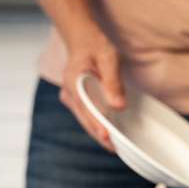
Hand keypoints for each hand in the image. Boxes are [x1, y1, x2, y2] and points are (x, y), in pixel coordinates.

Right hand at [59, 30, 124, 151]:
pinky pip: (87, 116)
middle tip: (116, 150)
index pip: (86, 109)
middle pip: (85, 120)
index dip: (97, 125)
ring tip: (115, 147)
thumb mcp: (108, 58)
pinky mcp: (77, 100)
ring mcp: (72, 98)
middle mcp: (69, 94)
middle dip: (100, 135)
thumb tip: (119, 106)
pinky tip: (110, 134)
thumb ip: (112, 81)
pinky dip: (97, 125)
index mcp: (73, 83)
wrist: (82, 38)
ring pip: (85, 120)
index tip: (107, 137)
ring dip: (99, 133)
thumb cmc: (95, 45)